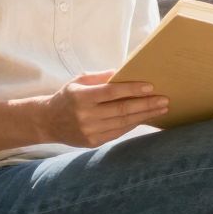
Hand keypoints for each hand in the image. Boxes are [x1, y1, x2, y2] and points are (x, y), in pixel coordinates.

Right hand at [34, 72, 168, 147]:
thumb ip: (100, 77)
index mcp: (82, 97)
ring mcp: (90, 130)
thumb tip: (124, 71)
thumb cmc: (68, 96)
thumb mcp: (79, 81)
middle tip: (164, 100)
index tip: (150, 87)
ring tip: (160, 109)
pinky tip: (144, 118)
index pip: (112, 92)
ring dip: (144, 116)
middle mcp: (86, 115)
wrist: (48, 121)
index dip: (132, 90)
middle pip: (122, 110)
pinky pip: (118, 132)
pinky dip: (132, 125)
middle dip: (145, 104)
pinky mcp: (93, 142)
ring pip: (123, 123)